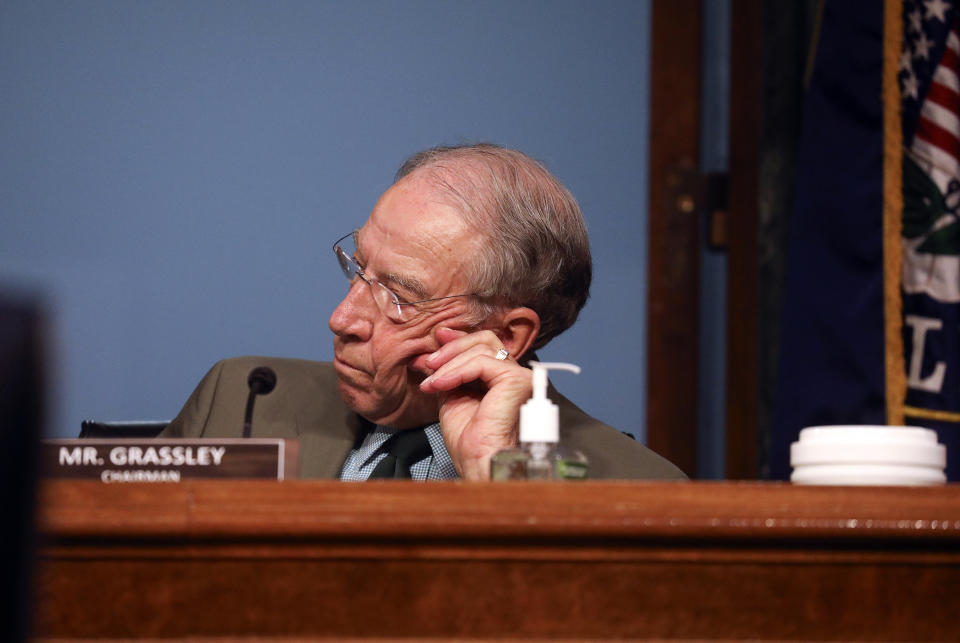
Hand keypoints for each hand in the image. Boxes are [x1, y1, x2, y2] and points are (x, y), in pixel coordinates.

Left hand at [419, 327, 531, 479]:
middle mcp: (514, 374)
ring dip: (448, 364)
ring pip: (480, 349)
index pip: (483, 346)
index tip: (436, 337)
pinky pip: (481, 363)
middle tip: (429, 361)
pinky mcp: (516, 380)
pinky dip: (456, 371)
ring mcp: (519, 376)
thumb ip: (447, 372)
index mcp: (501, 378)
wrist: (477, 461)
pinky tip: (441, 384)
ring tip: (431, 383)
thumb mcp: (451, 396)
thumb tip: (431, 353)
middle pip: (485, 340)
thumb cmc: (468, 440)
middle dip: (452, 346)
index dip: (458, 339)